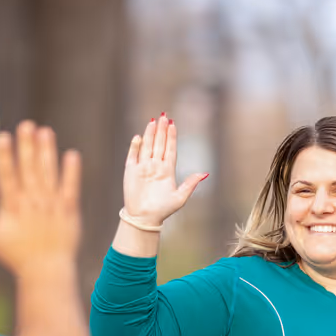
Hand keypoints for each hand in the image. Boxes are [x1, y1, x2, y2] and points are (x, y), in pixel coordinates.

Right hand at [0, 121, 81, 278]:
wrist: (46, 272)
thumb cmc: (17, 256)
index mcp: (12, 207)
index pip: (6, 176)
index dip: (5, 156)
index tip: (3, 137)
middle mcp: (32, 203)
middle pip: (28, 169)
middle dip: (26, 146)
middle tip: (26, 125)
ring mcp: (51, 205)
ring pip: (49, 173)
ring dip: (47, 152)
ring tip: (45, 132)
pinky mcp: (69, 211)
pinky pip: (71, 187)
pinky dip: (72, 172)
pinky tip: (72, 155)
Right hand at [123, 113, 206, 227]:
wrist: (144, 218)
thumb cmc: (163, 210)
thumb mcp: (180, 198)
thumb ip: (191, 184)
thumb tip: (205, 173)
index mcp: (167, 170)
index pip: (170, 149)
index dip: (172, 137)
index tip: (173, 124)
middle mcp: (155, 166)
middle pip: (159, 144)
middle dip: (162, 130)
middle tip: (164, 116)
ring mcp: (143, 167)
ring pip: (147, 146)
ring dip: (150, 134)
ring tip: (153, 121)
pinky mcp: (131, 171)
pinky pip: (133, 155)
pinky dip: (135, 146)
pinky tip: (138, 137)